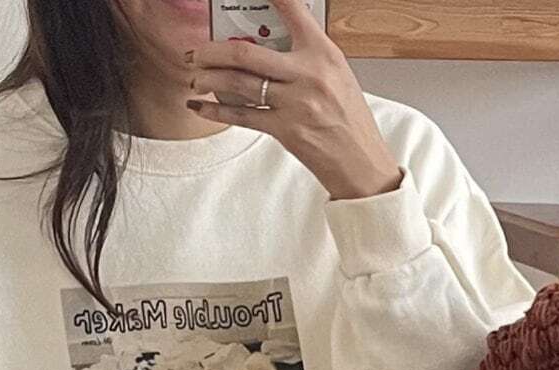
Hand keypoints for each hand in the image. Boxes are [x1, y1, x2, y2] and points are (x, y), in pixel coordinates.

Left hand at [184, 0, 404, 201]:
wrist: (362, 164)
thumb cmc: (350, 121)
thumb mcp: (337, 77)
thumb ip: (306, 59)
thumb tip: (268, 48)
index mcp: (324, 54)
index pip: (293, 10)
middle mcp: (308, 75)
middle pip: (247, 53)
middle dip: (212, 51)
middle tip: (196, 51)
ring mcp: (295, 103)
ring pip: (239, 84)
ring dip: (210, 79)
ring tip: (195, 77)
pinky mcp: (286, 130)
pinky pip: (242, 116)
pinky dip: (217, 110)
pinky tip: (202, 105)